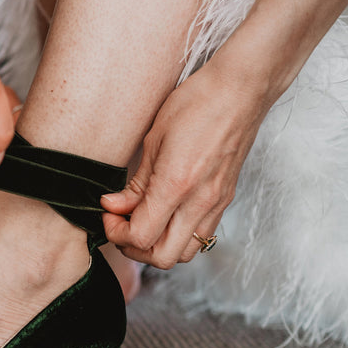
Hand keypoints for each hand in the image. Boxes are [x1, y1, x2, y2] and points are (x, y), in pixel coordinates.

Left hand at [100, 63, 266, 267]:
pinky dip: (178, 236)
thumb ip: (135, 182)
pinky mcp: (225, 199)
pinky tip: (164, 214)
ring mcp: (216, 204)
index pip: (141, 237)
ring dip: (157, 247)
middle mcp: (200, 202)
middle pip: (163, 257)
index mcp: (177, 185)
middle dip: (134, 248)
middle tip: (119, 225)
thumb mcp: (154, 139)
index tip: (107, 214)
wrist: (240, 90)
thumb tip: (114, 206)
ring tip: (141, 221)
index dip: (116, 233)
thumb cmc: (196, 104)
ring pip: (185, 253)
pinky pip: (201, 236)